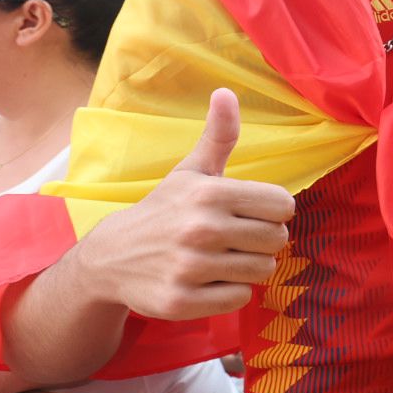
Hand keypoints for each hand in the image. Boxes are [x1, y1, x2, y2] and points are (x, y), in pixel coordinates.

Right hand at [75, 89, 293, 319]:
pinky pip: (239, 299)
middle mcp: (201, 229)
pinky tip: (206, 280)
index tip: (251, 212)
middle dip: (263, 241)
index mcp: (209, 193)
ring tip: (221, 258)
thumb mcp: (191, 171)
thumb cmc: (164, 211)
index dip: (272, 210)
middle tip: (236, 238)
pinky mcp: (182, 301)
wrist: (109, 258)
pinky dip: (229, 292)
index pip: (283, 205)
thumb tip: (226, 91)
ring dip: (248, 267)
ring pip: (262, 271)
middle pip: (277, 240)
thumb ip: (218, 136)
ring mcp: (190, 268)